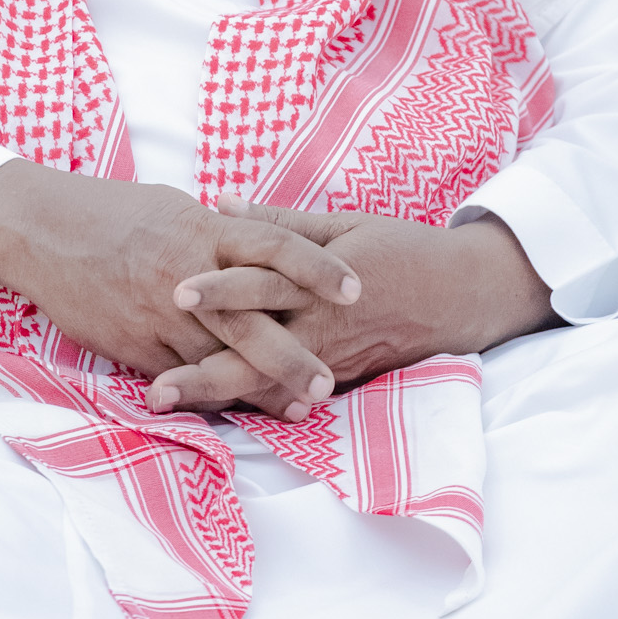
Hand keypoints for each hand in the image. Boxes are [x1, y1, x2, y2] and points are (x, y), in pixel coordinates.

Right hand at [0, 162, 360, 420]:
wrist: (43, 231)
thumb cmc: (115, 212)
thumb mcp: (176, 209)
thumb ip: (222, 232)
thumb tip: (265, 239)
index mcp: (204, 231)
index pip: (275, 246)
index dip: (317, 267)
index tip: (356, 288)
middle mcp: (186, 275)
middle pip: (250, 321)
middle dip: (293, 357)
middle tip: (330, 383)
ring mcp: (157, 315)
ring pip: (216, 360)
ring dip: (259, 388)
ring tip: (299, 409)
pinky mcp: (132, 345)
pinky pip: (178, 375)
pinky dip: (210, 393)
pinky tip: (239, 410)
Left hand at [147, 196, 559, 413]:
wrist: (463, 295)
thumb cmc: (402, 250)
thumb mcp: (344, 224)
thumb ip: (278, 222)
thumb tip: (219, 202)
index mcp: (321, 281)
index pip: (262, 285)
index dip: (218, 290)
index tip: (174, 292)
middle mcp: (322, 327)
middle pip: (254, 354)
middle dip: (203, 373)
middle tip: (154, 389)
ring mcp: (329, 360)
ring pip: (265, 384)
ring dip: (217, 396)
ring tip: (169, 404)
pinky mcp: (339, 379)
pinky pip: (288, 394)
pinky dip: (252, 404)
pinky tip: (214, 415)